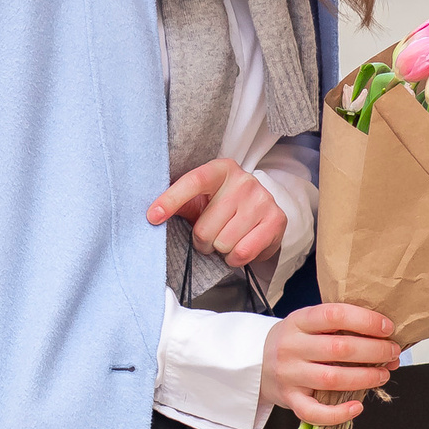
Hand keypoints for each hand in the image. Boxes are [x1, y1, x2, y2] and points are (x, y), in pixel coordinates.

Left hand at [148, 159, 285, 268]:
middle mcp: (244, 181)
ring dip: (220, 250)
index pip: (193, 182)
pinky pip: (242, 253)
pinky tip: (239, 247)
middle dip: (203, 240)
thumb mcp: (201, 198)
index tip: (152, 217)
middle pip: (205, 228)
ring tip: (227, 239)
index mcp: (221, 169)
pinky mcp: (276, 220)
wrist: (261, 211)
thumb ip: (181, 203)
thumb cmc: (223, 205)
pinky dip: (235, 258)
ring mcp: (262, 200)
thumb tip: (152, 215)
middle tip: (211, 235)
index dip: (171, 200)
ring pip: (223, 243)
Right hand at [260, 305, 400, 427]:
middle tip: (392, 352)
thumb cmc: (294, 342)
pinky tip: (357, 407)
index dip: (365, 320)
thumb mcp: (308, 324)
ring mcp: (289, 375)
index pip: (335, 315)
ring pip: (332, 379)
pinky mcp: (290, 400)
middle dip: (374, 351)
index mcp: (299, 321)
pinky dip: (338, 413)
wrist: (256, 363)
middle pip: (339, 349)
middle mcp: (292, 347)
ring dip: (365, 378)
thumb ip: (339, 328)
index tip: (387, 327)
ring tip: (382, 374)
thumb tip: (384, 339)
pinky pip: (314, 412)